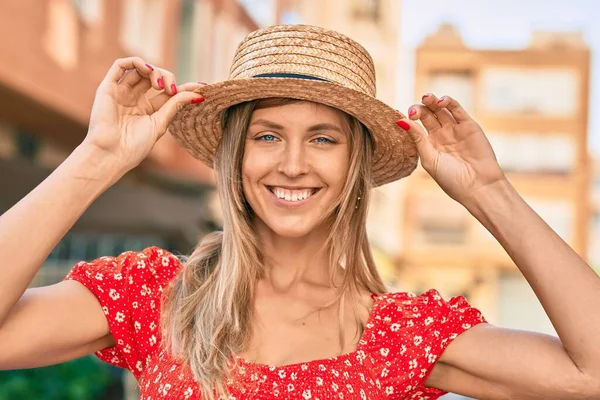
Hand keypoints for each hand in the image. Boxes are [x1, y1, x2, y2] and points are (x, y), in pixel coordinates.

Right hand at [83, 57, 204, 171]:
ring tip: (159, 84)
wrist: (111, 153)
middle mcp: (133, 99)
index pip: (167, 92)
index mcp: (147, 110)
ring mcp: (120, 92)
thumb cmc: (135, 145)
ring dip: (153, 70)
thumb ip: (175, 105)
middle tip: (170, 90)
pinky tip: (147, 70)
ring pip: (139, 69)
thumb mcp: (160, 123)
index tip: (201, 87)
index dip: (183, 87)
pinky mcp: (107, 88)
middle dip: (167, 77)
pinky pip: (120, 65)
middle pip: (154, 77)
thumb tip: (198, 95)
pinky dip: (136, 62)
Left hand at [398, 93, 506, 204]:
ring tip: (426, 98)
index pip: (416, 126)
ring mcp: (455, 129)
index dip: (408, 118)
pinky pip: (457, 109)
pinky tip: (440, 101)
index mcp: (429, 145)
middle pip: (427, 115)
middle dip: (419, 108)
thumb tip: (400, 121)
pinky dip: (448, 102)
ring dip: (432, 101)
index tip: (397, 114)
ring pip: (441, 109)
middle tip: (414, 111)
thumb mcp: (429, 159)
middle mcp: (441, 135)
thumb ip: (417, 138)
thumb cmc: (451, 179)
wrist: (478, 186)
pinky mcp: (469, 125)